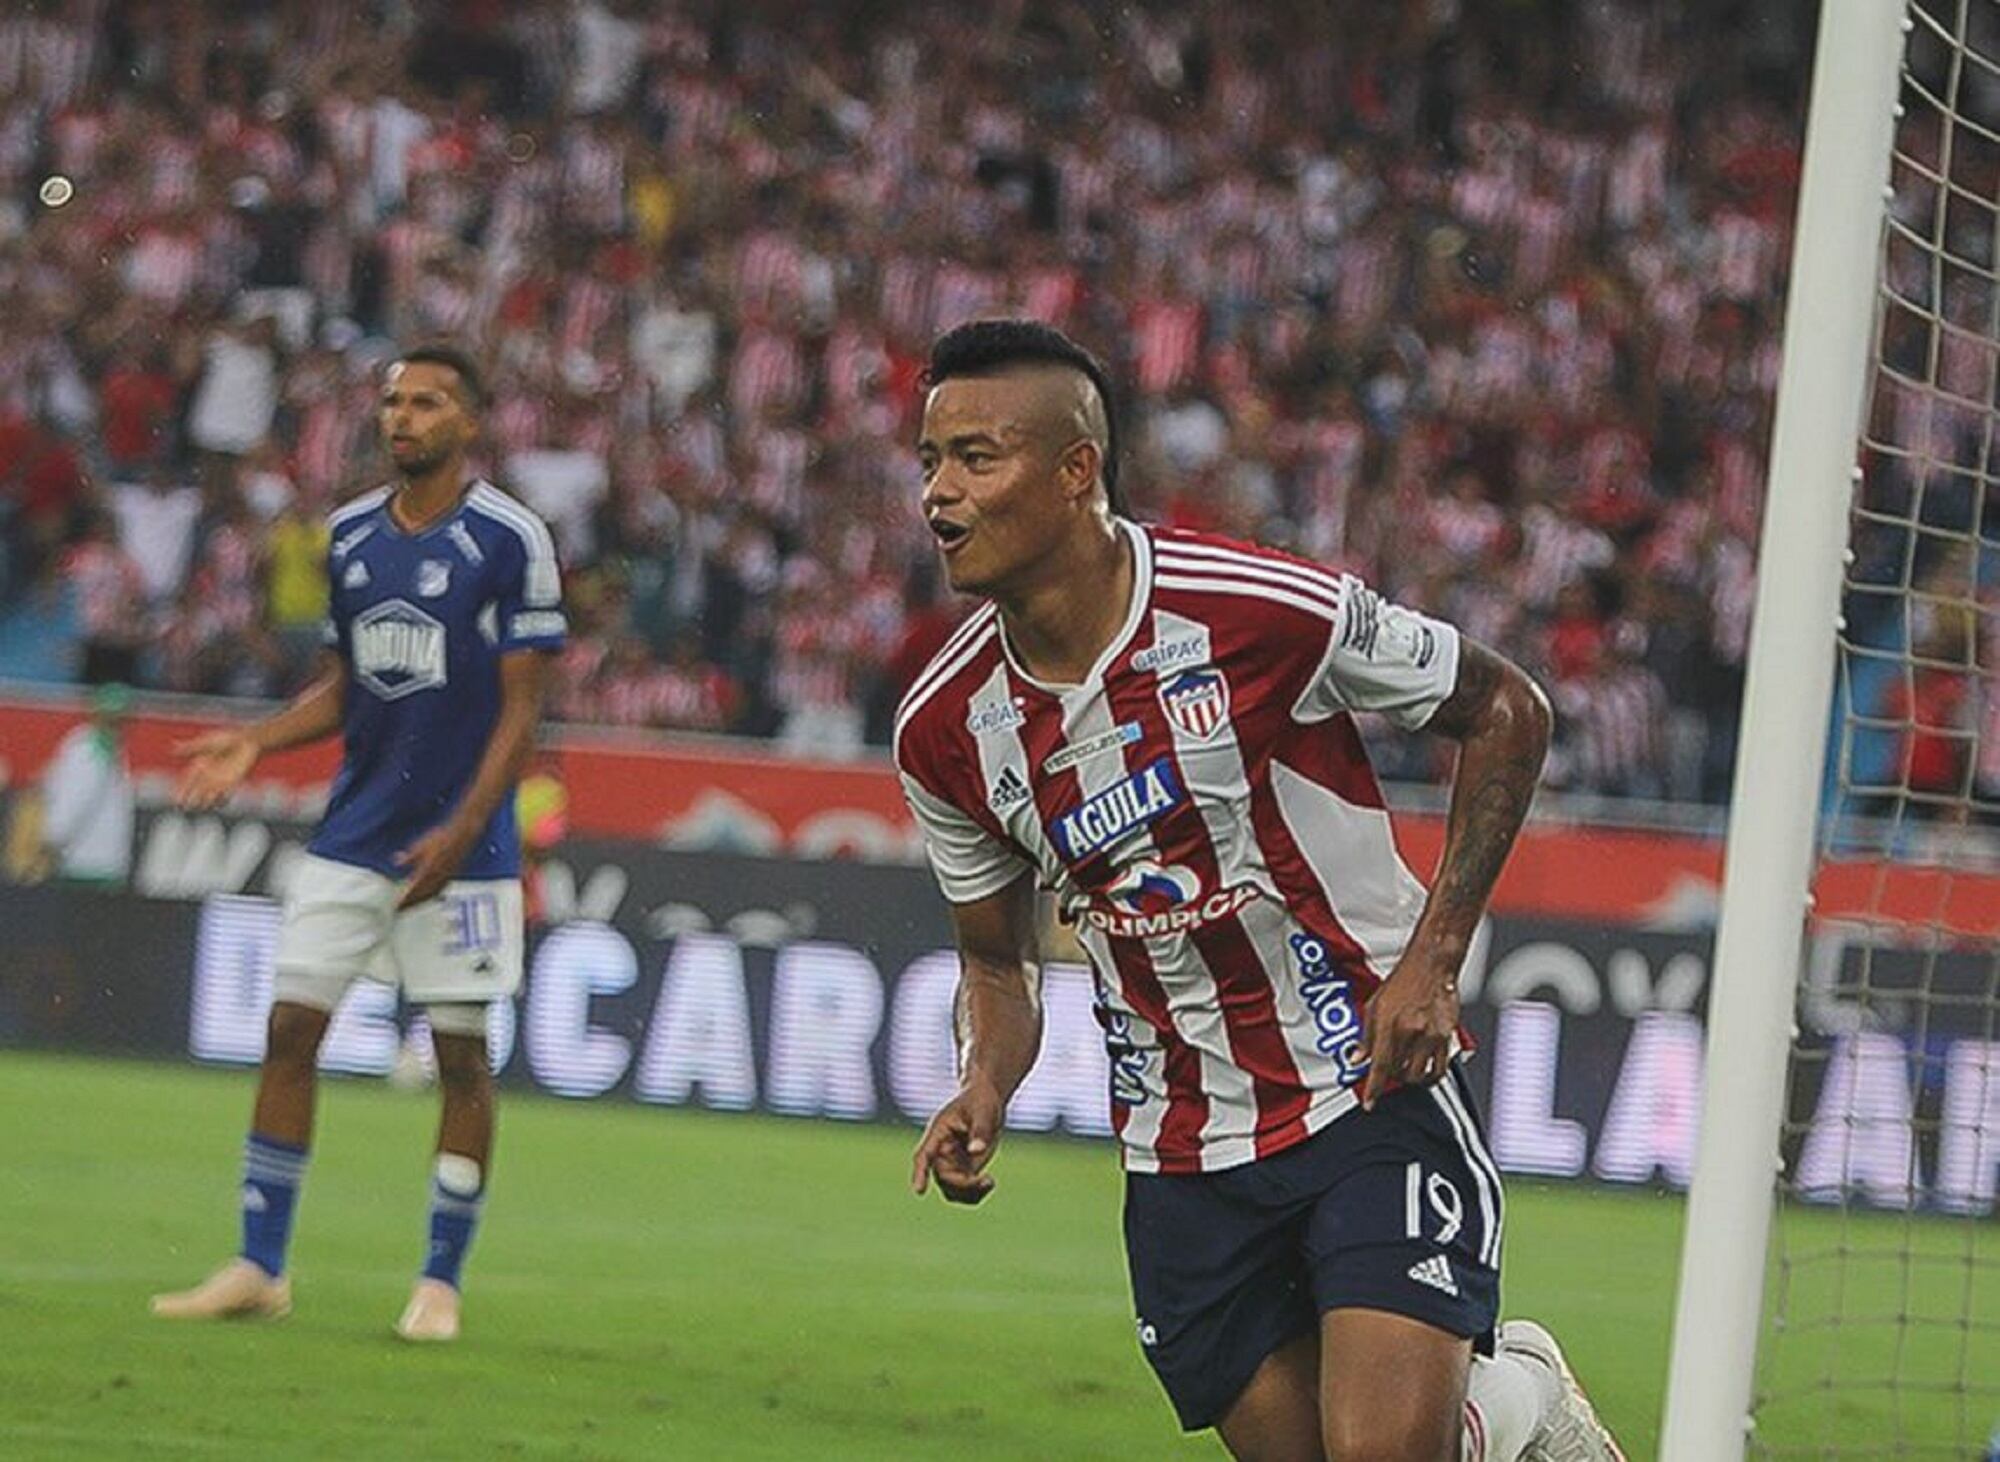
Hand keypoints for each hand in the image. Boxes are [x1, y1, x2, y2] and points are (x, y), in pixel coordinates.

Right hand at [173, 729, 259, 810]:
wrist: (246, 740)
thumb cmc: (226, 738)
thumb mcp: (206, 742)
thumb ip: (190, 747)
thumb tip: (172, 747)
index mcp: (198, 766)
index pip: (187, 782)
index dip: (181, 792)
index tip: (177, 801)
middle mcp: (207, 776)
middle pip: (196, 792)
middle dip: (190, 801)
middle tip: (186, 808)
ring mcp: (219, 780)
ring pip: (209, 797)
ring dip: (205, 803)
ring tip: (200, 807)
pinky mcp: (232, 782)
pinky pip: (226, 796)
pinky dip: (222, 801)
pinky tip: (218, 804)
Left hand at [395, 822, 476, 908]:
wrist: (461, 835)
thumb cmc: (441, 838)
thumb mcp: (420, 845)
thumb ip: (409, 856)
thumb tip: (397, 862)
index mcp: (428, 870)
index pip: (413, 890)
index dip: (404, 899)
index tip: (396, 906)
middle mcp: (437, 877)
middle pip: (422, 895)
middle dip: (411, 904)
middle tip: (400, 910)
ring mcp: (445, 877)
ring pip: (431, 894)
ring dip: (421, 901)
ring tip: (412, 905)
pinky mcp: (451, 874)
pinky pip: (440, 889)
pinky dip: (432, 895)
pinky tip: (429, 895)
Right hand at [911, 1078, 1004, 1204]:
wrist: (986, 1100)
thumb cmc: (981, 1100)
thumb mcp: (983, 1111)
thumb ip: (980, 1131)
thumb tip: (977, 1150)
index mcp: (938, 1133)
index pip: (924, 1155)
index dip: (920, 1173)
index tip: (919, 1191)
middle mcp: (941, 1151)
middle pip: (942, 1178)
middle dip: (963, 1184)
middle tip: (987, 1180)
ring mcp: (952, 1162)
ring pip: (951, 1190)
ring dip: (968, 1193)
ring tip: (989, 1183)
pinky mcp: (964, 1169)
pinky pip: (964, 1191)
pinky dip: (976, 1193)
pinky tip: (989, 1183)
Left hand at [1359, 950, 1461, 1110]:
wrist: (1432, 966)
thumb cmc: (1404, 981)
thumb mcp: (1374, 1005)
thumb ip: (1366, 1035)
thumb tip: (1356, 1058)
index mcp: (1389, 1025)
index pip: (1378, 1066)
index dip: (1373, 1089)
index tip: (1369, 1103)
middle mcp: (1410, 1033)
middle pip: (1398, 1073)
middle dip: (1390, 1078)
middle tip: (1387, 1072)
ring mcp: (1431, 1036)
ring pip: (1419, 1075)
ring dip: (1409, 1078)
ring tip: (1404, 1070)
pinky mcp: (1447, 1037)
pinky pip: (1440, 1068)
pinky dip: (1430, 1076)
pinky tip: (1424, 1071)